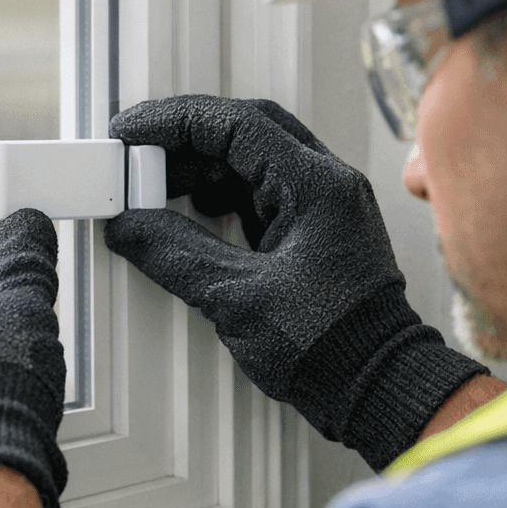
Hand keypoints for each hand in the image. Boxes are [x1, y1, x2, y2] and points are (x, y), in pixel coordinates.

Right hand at [104, 95, 486, 469]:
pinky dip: (222, 196)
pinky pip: (263, 193)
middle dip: (185, 141)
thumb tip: (130, 225)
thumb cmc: (333, 347)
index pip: (234, 123)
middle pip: (245, 131)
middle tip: (139, 159)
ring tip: (157, 193)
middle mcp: (327, 184)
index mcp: (317, 185)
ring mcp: (324, 206)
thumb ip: (174, 254)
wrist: (376, 387)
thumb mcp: (236, 298)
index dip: (173, 121)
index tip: (132, 133)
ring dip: (202, 169)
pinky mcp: (316, 232)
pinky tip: (193, 217)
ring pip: (253, 160)